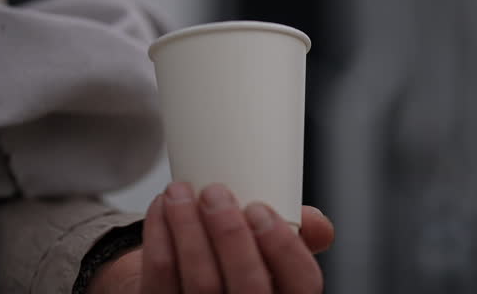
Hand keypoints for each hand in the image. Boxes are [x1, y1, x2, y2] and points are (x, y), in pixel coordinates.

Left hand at [87, 182, 333, 292]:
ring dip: (188, 228)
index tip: (260, 209)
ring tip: (180, 191)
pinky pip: (161, 276)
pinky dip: (159, 234)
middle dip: (229, 234)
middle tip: (215, 193)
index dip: (284, 247)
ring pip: (201, 282)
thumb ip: (294, 235)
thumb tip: (317, 222)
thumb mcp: (270, 252)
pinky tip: (161, 207)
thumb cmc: (233, 264)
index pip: (302, 283)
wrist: (183, 284)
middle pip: (248, 286)